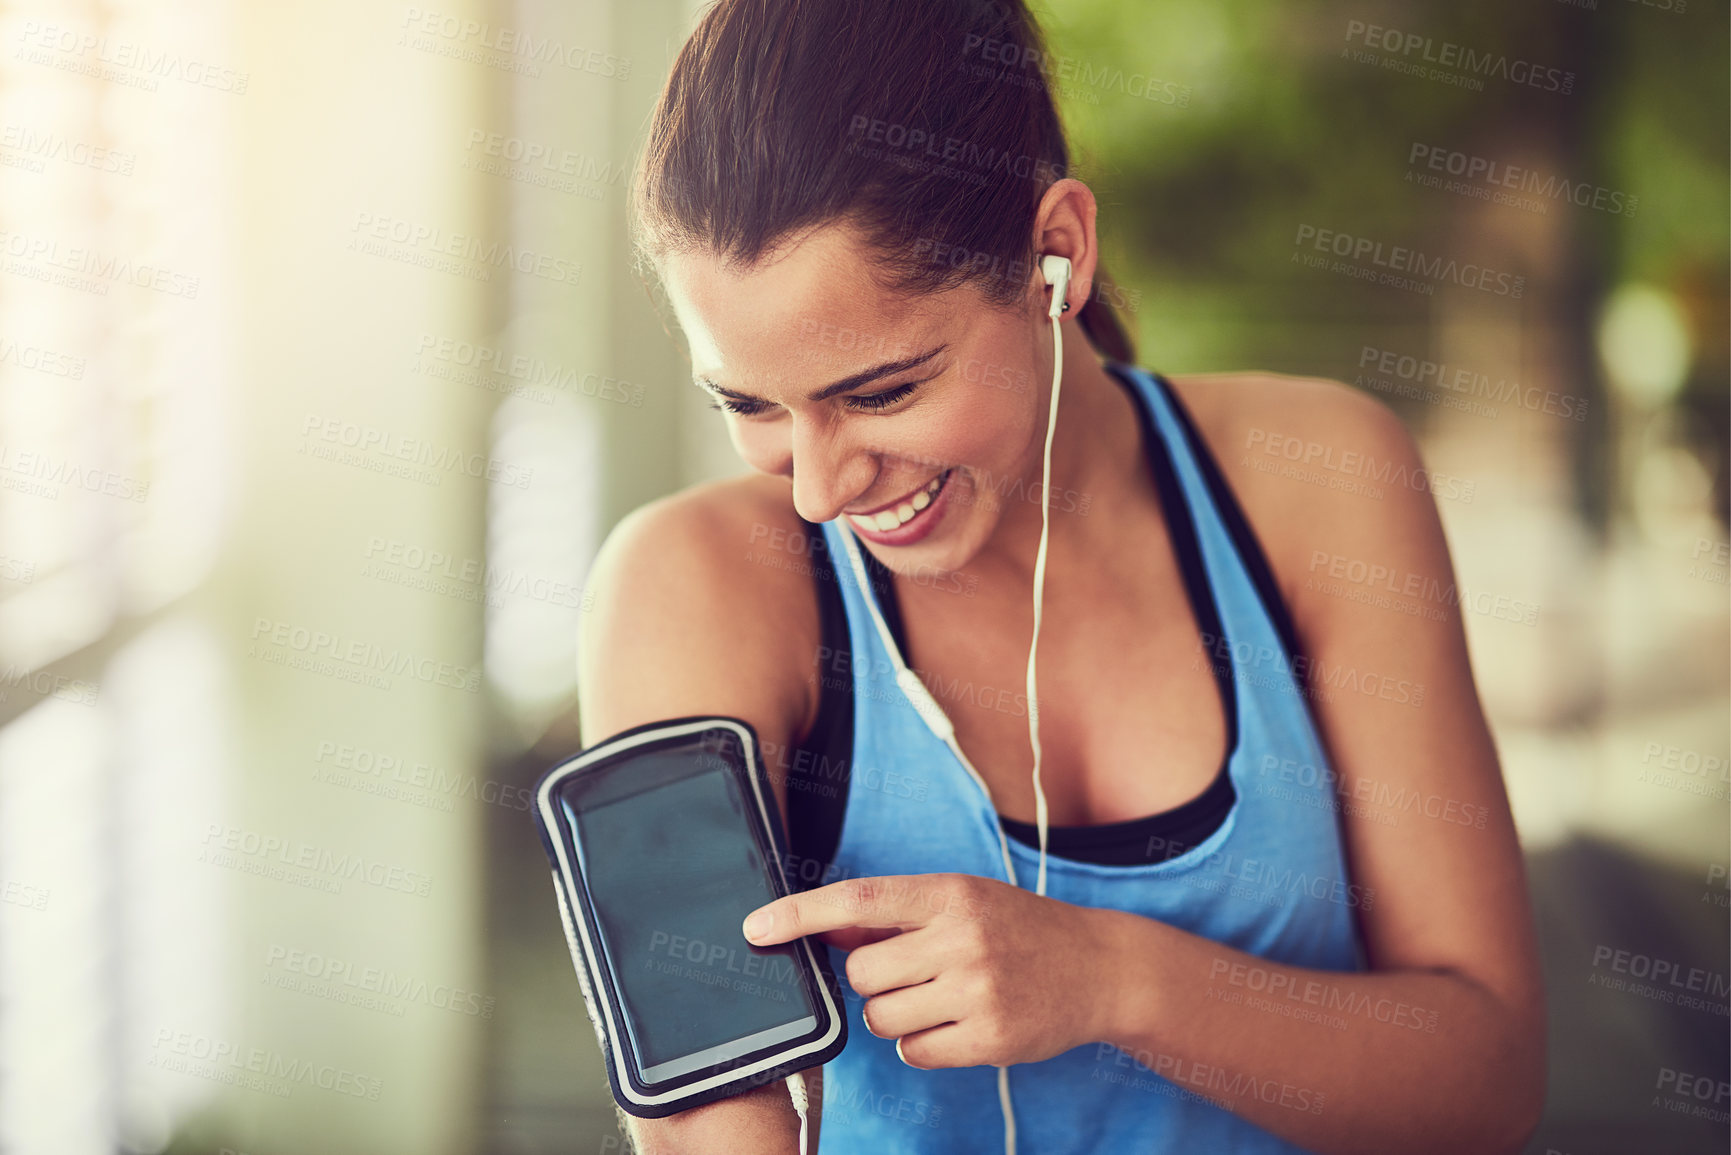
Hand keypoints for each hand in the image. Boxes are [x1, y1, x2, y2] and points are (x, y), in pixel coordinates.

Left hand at [742, 873, 1118, 1069]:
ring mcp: (977, 990)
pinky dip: (923, 1043)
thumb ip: (894, 913)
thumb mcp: (960, 899)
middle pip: (863, 971)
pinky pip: (914, 1052)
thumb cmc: (1018, 927)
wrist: (1100, 967)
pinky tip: (958, 1023)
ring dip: (896, 1015)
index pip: (858, 899)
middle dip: (874, 978)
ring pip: (882, 1018)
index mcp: (949, 893)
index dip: (800, 914)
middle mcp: (962, 938)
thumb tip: (822, 926)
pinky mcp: (990, 1038)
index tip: (756, 928)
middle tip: (913, 971)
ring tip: (939, 997)